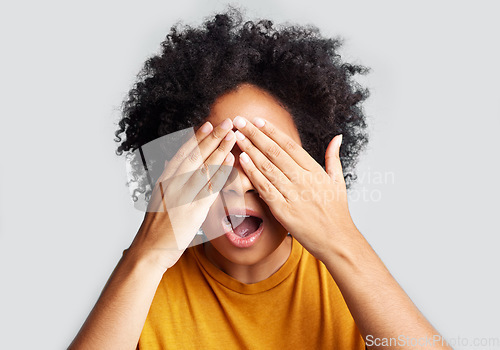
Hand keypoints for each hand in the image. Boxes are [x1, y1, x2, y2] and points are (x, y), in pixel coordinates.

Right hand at [129, 119, 235, 270]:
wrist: (149, 250)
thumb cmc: (156, 226)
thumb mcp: (159, 197)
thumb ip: (170, 181)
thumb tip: (174, 164)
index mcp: (164, 180)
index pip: (183, 153)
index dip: (197, 138)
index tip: (208, 124)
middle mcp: (172, 184)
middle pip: (195, 155)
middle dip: (212, 137)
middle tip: (226, 122)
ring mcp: (182, 196)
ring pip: (204, 168)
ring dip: (220, 150)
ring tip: (232, 136)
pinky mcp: (192, 211)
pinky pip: (209, 188)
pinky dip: (220, 174)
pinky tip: (230, 163)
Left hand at [232, 116, 356, 261]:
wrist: (337, 241)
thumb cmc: (337, 212)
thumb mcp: (338, 181)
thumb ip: (333, 157)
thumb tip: (337, 137)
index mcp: (315, 171)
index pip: (290, 145)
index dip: (272, 132)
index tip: (257, 120)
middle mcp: (304, 180)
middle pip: (275, 152)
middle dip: (255, 134)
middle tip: (240, 121)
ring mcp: (293, 195)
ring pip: (267, 167)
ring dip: (249, 150)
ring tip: (237, 137)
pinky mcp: (284, 210)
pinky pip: (264, 188)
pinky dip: (253, 173)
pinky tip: (242, 161)